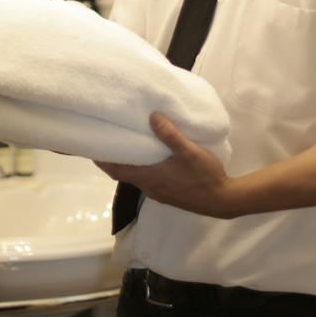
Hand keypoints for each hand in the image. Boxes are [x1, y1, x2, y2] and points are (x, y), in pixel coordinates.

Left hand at [97, 113, 239, 218]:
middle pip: (124, 174)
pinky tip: (150, 161)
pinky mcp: (169, 195)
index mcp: (149, 177)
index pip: (117, 170)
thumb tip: (151, 116)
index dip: (103, 161)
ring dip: (129, 166)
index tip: (92, 149)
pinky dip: (141, 170)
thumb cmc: (204, 175)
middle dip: (114, 161)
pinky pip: (148, 181)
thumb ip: (170, 134)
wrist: (222, 200)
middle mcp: (150, 187)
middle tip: (109, 143)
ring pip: (136, 178)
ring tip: (128, 148)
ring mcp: (159, 193)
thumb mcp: (189, 151)